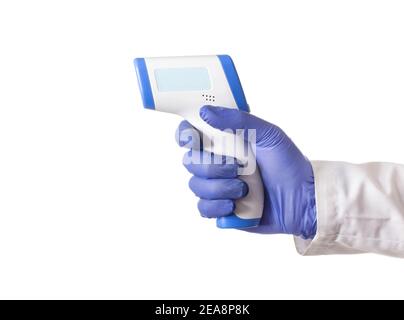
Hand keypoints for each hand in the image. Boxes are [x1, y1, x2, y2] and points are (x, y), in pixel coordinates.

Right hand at [176, 106, 316, 238]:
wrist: (303, 199)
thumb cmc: (289, 164)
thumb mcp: (269, 134)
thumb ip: (238, 120)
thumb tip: (206, 112)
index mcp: (225, 143)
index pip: (192, 136)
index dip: (184, 136)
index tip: (191, 140)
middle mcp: (217, 164)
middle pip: (189, 162)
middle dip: (210, 167)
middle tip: (236, 168)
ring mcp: (218, 187)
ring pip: (195, 186)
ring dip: (219, 188)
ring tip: (244, 189)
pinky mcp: (221, 209)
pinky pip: (203, 208)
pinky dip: (217, 206)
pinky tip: (235, 204)